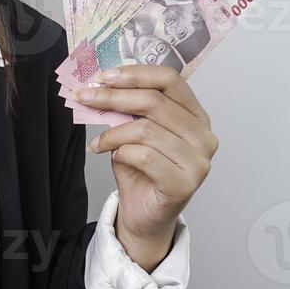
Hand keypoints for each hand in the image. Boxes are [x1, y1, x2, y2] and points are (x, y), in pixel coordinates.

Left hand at [74, 66, 217, 271]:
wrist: (144, 214)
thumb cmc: (141, 170)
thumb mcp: (132, 131)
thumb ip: (127, 108)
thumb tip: (102, 84)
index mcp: (196, 115)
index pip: (170, 80)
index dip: (135, 74)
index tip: (103, 76)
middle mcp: (204, 135)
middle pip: (155, 101)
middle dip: (114, 96)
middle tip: (85, 97)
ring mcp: (199, 161)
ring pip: (146, 129)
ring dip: (112, 132)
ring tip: (97, 141)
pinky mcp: (185, 183)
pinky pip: (145, 156)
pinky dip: (120, 152)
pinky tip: (110, 156)